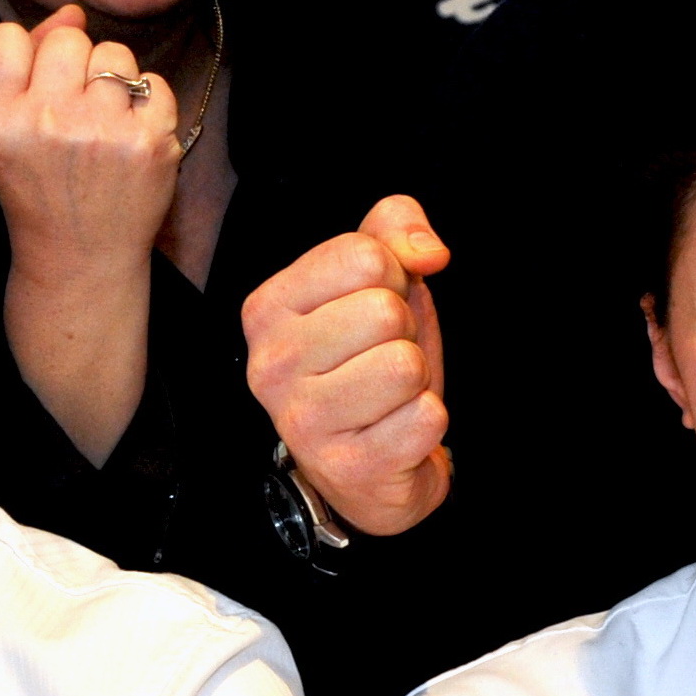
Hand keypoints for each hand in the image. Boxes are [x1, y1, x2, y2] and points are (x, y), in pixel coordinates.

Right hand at [0, 4, 183, 280]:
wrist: (81, 257)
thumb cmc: (37, 187)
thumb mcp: (1, 133)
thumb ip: (19, 66)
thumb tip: (71, 13)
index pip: (5, 37)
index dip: (23, 58)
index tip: (31, 93)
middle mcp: (47, 122)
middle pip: (66, 39)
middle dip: (72, 67)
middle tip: (71, 114)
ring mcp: (103, 131)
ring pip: (113, 54)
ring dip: (111, 81)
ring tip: (101, 125)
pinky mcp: (151, 141)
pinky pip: (153, 81)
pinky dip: (145, 104)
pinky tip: (129, 137)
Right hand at [240, 195, 452, 537]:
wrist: (371, 463)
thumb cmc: (367, 359)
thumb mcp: (376, 280)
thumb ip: (394, 228)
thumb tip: (429, 252)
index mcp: (266, 309)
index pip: (363, 255)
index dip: (392, 278)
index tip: (372, 311)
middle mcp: (270, 365)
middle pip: (385, 311)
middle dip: (403, 333)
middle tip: (379, 358)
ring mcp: (304, 422)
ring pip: (406, 365)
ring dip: (415, 380)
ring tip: (386, 395)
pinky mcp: (349, 467)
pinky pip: (427, 417)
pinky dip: (426, 422)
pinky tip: (394, 430)